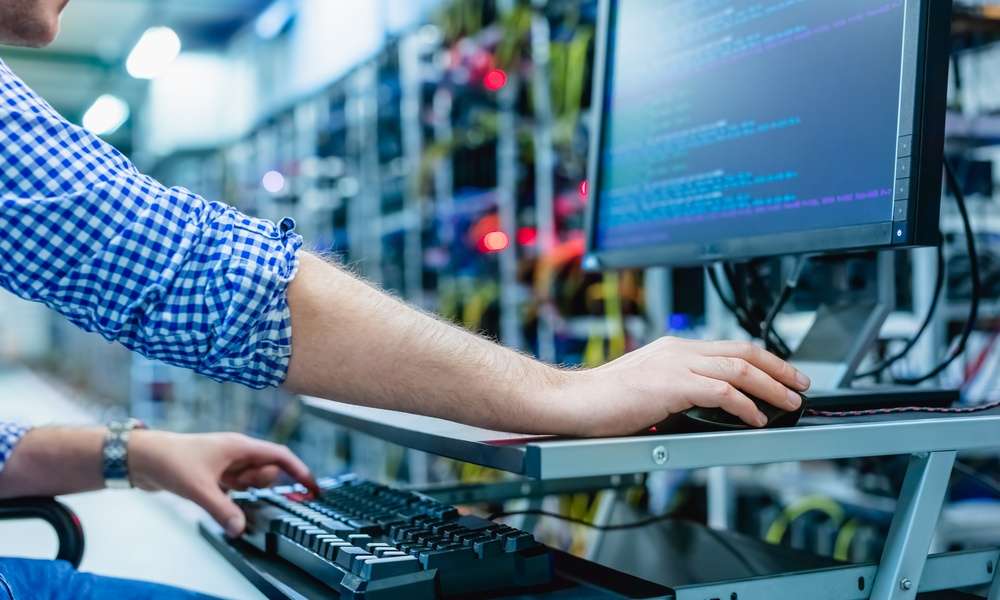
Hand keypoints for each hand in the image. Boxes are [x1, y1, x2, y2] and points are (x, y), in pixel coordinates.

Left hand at [128, 431, 317, 536]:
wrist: (141, 457)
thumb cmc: (171, 460)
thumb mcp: (200, 488)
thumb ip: (223, 509)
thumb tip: (240, 529)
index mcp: (240, 446)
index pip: (280, 456)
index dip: (299, 471)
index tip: (313, 488)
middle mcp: (237, 453)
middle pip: (266, 470)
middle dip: (259, 485)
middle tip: (236, 490)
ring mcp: (227, 464)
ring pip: (251, 480)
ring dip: (244, 492)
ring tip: (218, 493)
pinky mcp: (216, 475)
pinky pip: (236, 487)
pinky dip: (234, 498)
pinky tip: (220, 503)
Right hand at [555, 337, 809, 436]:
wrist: (572, 401)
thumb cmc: (602, 400)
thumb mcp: (648, 388)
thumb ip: (677, 390)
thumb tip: (707, 407)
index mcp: (674, 348)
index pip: (730, 347)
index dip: (763, 359)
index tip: (782, 374)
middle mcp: (679, 350)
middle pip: (743, 352)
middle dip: (779, 368)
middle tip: (800, 385)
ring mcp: (676, 364)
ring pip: (740, 369)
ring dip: (771, 387)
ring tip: (788, 404)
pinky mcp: (672, 385)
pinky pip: (722, 393)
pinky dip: (745, 406)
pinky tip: (755, 419)